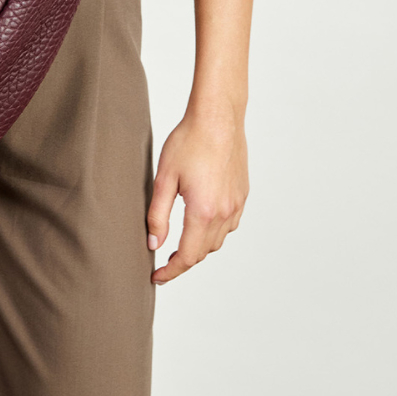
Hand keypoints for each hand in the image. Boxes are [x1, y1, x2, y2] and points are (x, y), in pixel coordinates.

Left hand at [147, 101, 247, 283]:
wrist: (218, 117)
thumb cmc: (189, 141)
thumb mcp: (164, 178)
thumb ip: (158, 215)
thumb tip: (154, 243)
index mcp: (203, 212)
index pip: (187, 256)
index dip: (171, 272)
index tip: (157, 278)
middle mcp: (225, 213)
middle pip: (203, 252)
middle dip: (183, 261)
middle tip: (163, 262)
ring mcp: (237, 204)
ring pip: (218, 241)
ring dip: (199, 247)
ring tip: (180, 243)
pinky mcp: (242, 195)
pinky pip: (229, 224)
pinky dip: (213, 231)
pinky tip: (200, 222)